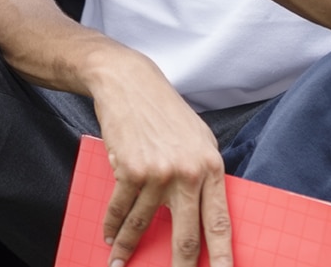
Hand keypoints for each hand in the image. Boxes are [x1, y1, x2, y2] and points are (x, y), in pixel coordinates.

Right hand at [91, 52, 232, 266]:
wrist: (128, 81)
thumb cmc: (164, 110)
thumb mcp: (198, 138)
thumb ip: (204, 174)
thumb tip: (204, 214)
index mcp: (211, 167)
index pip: (219, 225)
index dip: (222, 259)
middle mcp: (188, 173)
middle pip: (185, 237)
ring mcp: (158, 172)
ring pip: (144, 224)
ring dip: (128, 247)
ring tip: (119, 263)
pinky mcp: (130, 168)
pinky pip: (121, 207)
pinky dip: (112, 224)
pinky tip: (108, 236)